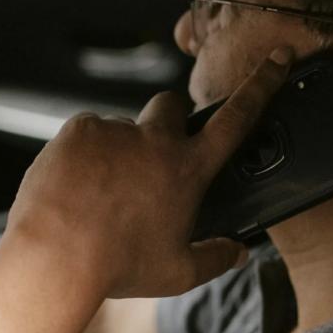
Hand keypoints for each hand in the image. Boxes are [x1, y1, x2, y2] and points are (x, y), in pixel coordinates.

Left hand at [5, 47, 292, 299]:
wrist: (56, 257)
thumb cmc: (115, 266)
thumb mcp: (177, 273)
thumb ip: (215, 259)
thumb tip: (236, 251)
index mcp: (188, 169)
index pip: (237, 118)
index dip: (262, 85)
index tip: (276, 59)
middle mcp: (154, 140)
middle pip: (173, 105)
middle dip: (170, 118)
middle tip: (154, 151)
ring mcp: (114, 131)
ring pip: (121, 127)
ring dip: (117, 149)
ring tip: (99, 190)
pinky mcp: (78, 130)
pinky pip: (86, 133)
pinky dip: (83, 154)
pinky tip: (76, 184)